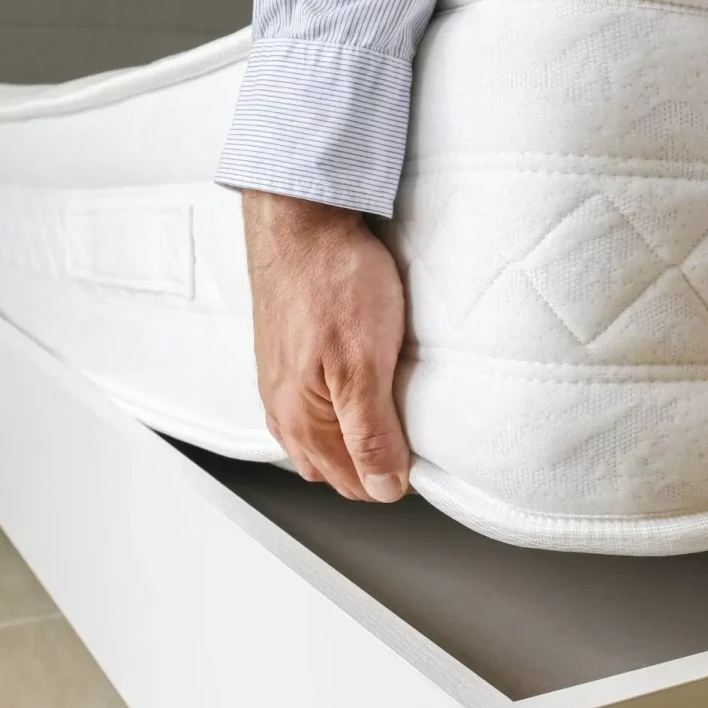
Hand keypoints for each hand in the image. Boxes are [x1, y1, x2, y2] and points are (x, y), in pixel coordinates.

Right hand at [243, 191, 409, 502]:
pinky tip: (355, 396)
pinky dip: (336, 416)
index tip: (428, 458)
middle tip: (415, 442)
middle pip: (334, 468)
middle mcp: (283, 409)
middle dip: (373, 466)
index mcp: (301, 421)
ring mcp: (279, 383)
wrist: (301, 220)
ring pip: (319, 441)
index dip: (396, 480)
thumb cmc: (332, 280)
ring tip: (390, 422)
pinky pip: (309, 408)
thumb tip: (384, 488)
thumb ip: (372, 432)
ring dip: (353, 442)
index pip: (355, 483)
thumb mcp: (363, 365)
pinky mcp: (285, 356)